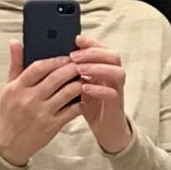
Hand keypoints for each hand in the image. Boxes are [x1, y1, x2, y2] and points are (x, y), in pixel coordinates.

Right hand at [0, 40, 83, 165]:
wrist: (8, 143)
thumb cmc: (10, 112)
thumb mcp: (9, 87)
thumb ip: (15, 64)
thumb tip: (15, 42)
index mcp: (18, 88)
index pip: (39, 67)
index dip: (56, 59)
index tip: (66, 56)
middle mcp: (30, 99)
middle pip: (56, 78)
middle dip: (72, 68)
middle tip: (81, 64)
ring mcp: (42, 113)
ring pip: (67, 93)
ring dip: (79, 83)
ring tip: (84, 78)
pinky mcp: (52, 126)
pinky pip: (72, 111)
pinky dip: (80, 102)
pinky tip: (84, 97)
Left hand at [70, 34, 131, 153]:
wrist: (105, 130)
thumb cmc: (90, 107)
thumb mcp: (79, 87)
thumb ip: (73, 73)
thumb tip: (54, 59)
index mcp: (104, 70)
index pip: (102, 50)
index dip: (91, 43)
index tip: (76, 39)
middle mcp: (113, 77)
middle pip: (112, 57)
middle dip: (93, 53)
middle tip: (75, 56)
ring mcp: (116, 90)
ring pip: (116, 72)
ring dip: (98, 68)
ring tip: (80, 70)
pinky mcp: (116, 105)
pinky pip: (112, 93)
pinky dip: (99, 89)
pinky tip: (85, 88)